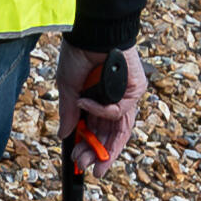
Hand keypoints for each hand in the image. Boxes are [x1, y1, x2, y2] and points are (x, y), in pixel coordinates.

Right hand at [64, 43, 144, 161]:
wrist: (91, 33)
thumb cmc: (79, 55)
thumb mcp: (69, 89)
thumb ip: (70, 114)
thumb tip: (64, 135)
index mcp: (98, 100)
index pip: (97, 130)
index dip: (90, 147)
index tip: (80, 162)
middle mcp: (114, 100)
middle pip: (111, 135)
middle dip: (99, 153)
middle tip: (89, 167)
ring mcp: (126, 96)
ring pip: (121, 129)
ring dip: (105, 146)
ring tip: (92, 159)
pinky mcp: (135, 90)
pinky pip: (119, 111)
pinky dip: (101, 111)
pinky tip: (86, 104)